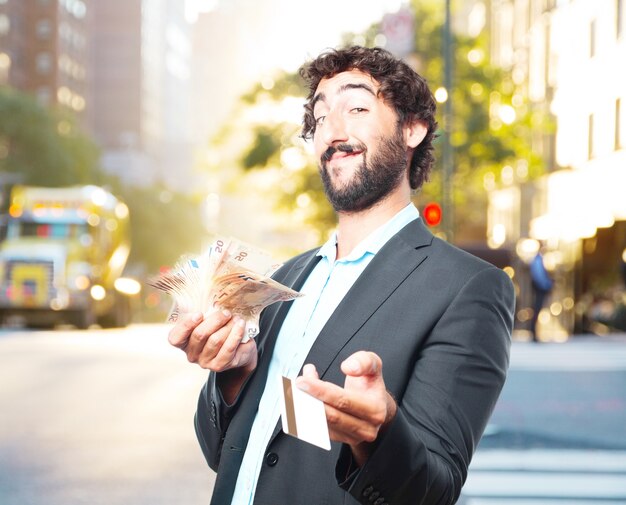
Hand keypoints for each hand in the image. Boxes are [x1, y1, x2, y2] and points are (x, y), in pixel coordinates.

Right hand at [168, 309, 256, 373]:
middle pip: (199, 335)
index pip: (175, 338)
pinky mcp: (219, 365)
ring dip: (228, 326)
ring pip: (215, 340)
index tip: (199, 314)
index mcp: (184, 342)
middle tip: (226, 312)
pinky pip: (228, 348)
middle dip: (215, 320)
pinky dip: (235, 334)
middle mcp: (191, 354)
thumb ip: (206, 315)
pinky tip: (240, 325)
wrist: (240, 350)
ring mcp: (205, 362)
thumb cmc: (221, 331)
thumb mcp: (210, 322)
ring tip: (236, 318)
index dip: (186, 325)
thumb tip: (213, 301)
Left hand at [296, 351, 396, 465]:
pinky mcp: (341, 439)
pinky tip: (299, 402)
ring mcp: (353, 437)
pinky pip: (319, 430)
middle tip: (293, 386)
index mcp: (375, 409)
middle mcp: (366, 428)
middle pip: (331, 415)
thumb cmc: (370, 385)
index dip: (320, 391)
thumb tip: (349, 367)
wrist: (376, 406)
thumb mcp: (373, 366)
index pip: (344, 401)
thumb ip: (364, 361)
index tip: (303, 381)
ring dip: (304, 408)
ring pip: (323, 424)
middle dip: (309, 399)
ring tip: (293, 392)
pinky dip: (306, 415)